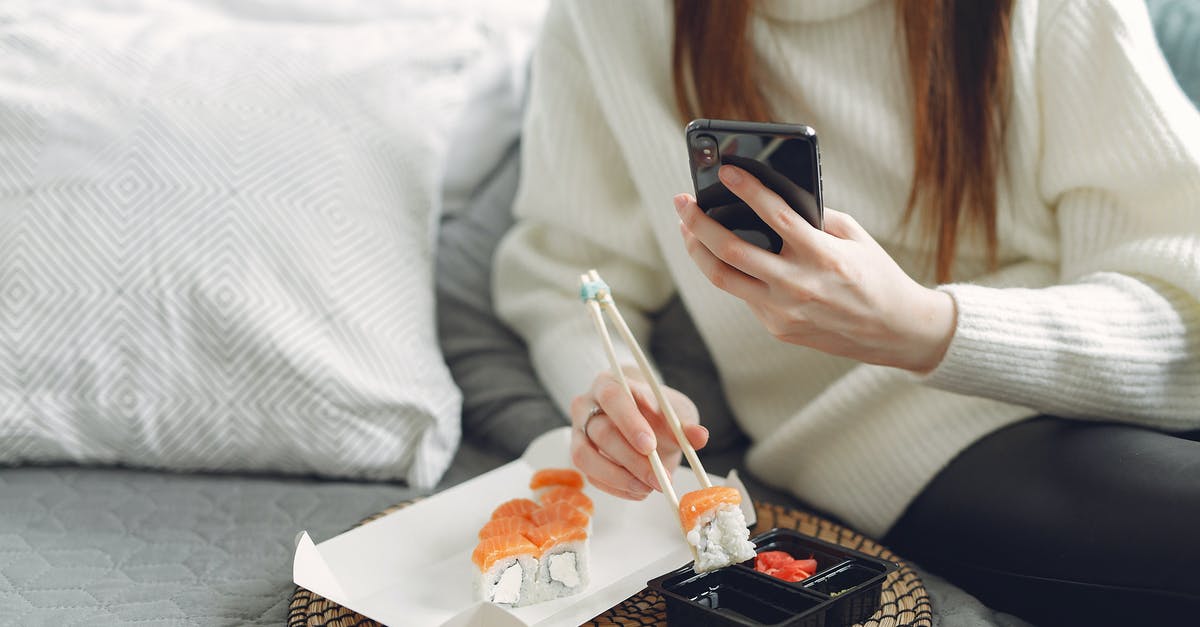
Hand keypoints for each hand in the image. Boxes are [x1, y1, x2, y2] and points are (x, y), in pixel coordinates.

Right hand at [570, 366, 708, 499]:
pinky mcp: (581, 456)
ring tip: (648, 488)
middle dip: (632, 459)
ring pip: (585, 457)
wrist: (643, 418)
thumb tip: (700, 437)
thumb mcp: (674, 410)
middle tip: (659, 478)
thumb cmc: (656, 409)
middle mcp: (586, 407)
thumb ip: (684, 423)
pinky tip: (639, 491)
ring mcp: (579, 433)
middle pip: (601, 432)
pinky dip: (615, 488)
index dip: (630, 423)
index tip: (650, 446)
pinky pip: (590, 476)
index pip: (613, 398)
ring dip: (619, 478)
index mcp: (609, 384)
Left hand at [675, 164, 955, 372]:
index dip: (746, 189)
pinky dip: (732, 273)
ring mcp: (784, 311)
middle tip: (682, 202)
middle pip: (731, 250)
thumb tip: (775, 199)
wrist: (895, 331)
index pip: (774, 216)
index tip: (725, 170)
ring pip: (724, 278)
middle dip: (699, 222)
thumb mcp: (855, 237)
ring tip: (688, 230)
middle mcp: (798, 285)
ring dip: (699, 250)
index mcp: (823, 255)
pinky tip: (723, 257)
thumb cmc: (876, 276)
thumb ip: (816, 218)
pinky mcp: (778, 328)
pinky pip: (745, 295)